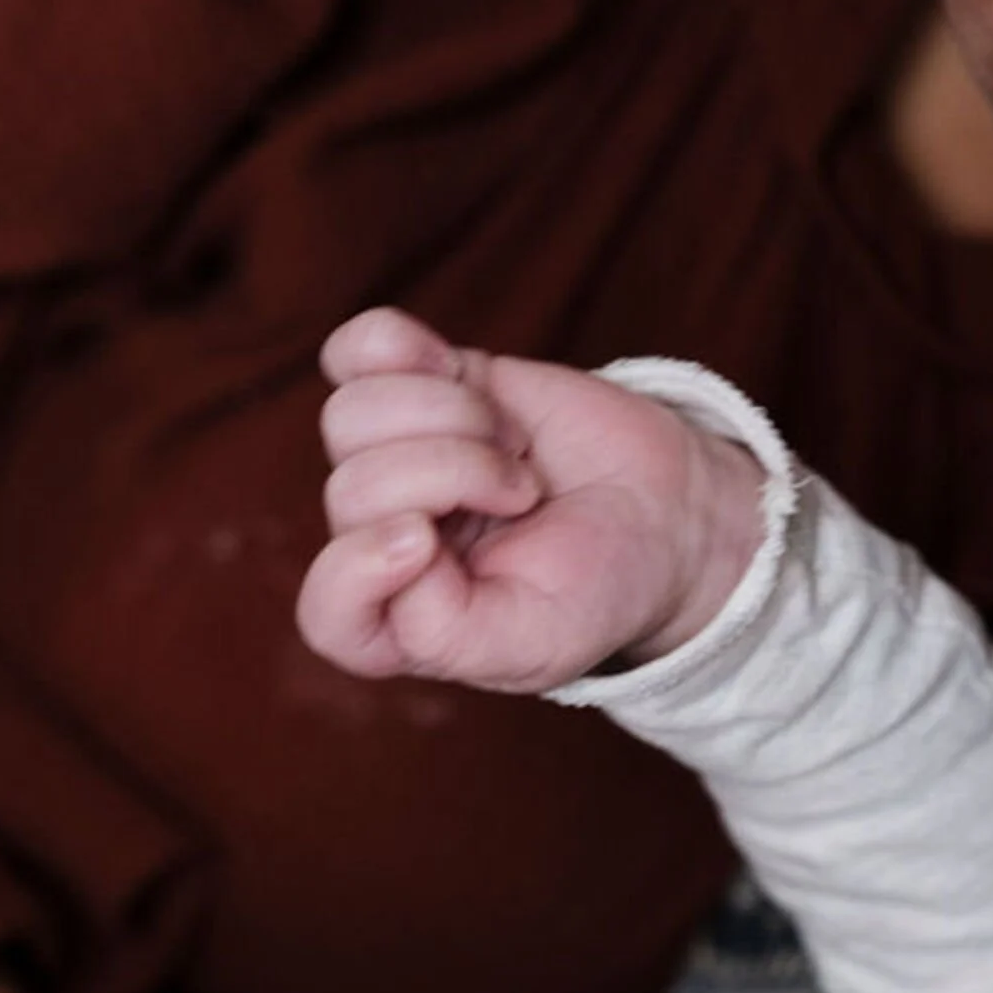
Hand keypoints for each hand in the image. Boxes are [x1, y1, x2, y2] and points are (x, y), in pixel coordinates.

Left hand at [299, 308, 764, 695]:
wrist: (663, 513)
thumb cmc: (598, 588)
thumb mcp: (535, 643)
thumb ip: (445, 630)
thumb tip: (392, 544)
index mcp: (401, 623)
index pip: (329, 610)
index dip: (360, 568)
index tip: (427, 540)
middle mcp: (379, 542)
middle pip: (351, 490)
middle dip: (455, 476)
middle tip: (524, 494)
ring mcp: (393, 458)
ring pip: (350, 415)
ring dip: (452, 419)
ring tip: (510, 447)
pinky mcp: (419, 386)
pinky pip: (354, 350)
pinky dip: (399, 349)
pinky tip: (458, 373)